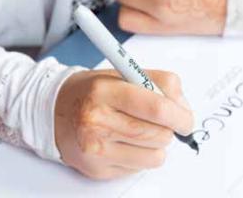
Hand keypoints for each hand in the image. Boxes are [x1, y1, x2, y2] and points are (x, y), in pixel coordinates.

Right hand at [54, 70, 192, 179]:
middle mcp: (97, 120)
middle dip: (169, 129)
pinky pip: (140, 168)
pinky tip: (125, 142)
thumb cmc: (96, 91)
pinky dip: (142, 156)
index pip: (156, 108)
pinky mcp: (97, 169)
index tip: (186, 119)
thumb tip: (184, 109)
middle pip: (159, 134)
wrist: (56, 110)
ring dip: (156, 144)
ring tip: (140, 130)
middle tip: (162, 122)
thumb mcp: (126, 73)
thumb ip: (160, 84)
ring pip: (154, 156)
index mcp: (106, 91)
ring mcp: (96, 148)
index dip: (180, 116)